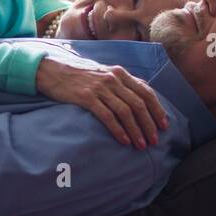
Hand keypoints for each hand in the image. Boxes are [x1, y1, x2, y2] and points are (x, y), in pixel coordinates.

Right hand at [35, 55, 168, 147]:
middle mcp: (113, 79)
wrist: (51, 70)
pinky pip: (107, 116)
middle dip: (149, 124)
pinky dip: (118, 130)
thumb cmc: (78, 74)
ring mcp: (100, 88)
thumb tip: (142, 93)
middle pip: (138, 104)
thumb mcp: (103, 72)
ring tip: (141, 145)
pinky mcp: (86, 98)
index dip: (157, 110)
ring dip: (136, 130)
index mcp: (120, 73)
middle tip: (154, 140)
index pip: (146, 92)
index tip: (164, 125)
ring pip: (125, 112)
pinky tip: (124, 140)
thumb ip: (122, 82)